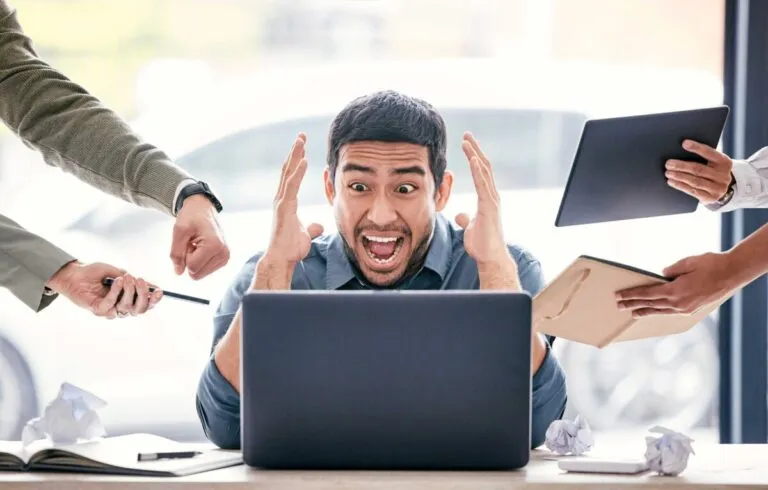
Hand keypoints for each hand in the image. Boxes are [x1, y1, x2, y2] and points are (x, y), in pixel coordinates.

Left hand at [46, 261, 162, 318]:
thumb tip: (153, 285)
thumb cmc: (96, 273)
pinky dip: (116, 292)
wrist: (75, 273)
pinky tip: (117, 280)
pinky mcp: (98, 310)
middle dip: (143, 295)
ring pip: (127, 307)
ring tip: (126, 277)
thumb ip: (134, 280)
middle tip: (139, 280)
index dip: (154, 300)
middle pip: (139, 310)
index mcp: (128, 300)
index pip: (146, 305)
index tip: (159, 291)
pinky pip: (111, 305)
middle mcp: (121, 308)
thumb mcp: (119, 273)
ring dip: (129, 291)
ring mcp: (110, 310)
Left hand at [170, 195, 229, 279]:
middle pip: (197, 273)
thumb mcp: (179, 231)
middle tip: (192, 243)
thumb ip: (176, 253)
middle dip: (190, 259)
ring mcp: (225, 257)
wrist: (203, 209)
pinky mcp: (224, 259)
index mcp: (214, 246)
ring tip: (197, 244)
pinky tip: (202, 247)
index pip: (192, 267)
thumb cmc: (192, 216)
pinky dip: (200, 260)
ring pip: (200, 273)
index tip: (189, 241)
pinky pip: (205, 270)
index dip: (185, 255)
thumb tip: (179, 272)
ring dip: (195, 260)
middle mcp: (224, 253)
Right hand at [263, 133, 323, 265]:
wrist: (281, 260)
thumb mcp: (306, 234)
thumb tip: (319, 226)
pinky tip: (304, 160)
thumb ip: (312, 227)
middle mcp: (281, 199)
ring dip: (295, 156)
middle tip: (301, 136)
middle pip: (287, 170)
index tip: (303, 147)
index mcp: (286, 202)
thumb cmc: (290, 248)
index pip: (291, 176)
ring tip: (301, 140)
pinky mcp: (283, 208)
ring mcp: (281, 202)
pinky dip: (297, 172)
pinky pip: (291, 186)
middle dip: (294, 152)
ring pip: (288, 173)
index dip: (296, 161)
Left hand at [454, 132, 508, 264]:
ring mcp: (491, 200)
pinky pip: (483, 185)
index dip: (474, 157)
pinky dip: (478, 170)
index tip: (467, 144)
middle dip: (475, 150)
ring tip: (467, 141)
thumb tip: (462, 215)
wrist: (490, 258)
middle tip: (467, 135)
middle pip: (484, 167)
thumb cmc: (482, 244)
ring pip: (483, 172)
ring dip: (475, 155)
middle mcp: (492, 196)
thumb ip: (467, 218)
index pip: (481, 172)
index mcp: (487, 198)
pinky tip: (473, 159)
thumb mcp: (471, 227)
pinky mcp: (489, 207)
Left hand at [615, 252, 735, 316]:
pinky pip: (671, 312)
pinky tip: (654, 311)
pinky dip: (659, 311)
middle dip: (633, 304)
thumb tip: (660, 276)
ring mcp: (686, 308)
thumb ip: (670, 270)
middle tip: (618, 305)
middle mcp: (679, 303)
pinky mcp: (692, 310)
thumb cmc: (711, 264)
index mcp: (675, 291)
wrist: (733, 273)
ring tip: (633, 312)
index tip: (619, 296)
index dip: (631, 295)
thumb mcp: (687, 262)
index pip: (647, 294)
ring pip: (660, 311)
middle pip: (650, 305)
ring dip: (645, 311)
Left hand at [665, 139, 733, 203]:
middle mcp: (723, 175)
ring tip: (668, 173)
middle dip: (682, 166)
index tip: (684, 143)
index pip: (710, 153)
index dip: (697, 148)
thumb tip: (682, 149)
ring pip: (695, 181)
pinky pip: (693, 191)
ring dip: (679, 176)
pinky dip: (680, 186)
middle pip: (699, 169)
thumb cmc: (712, 171)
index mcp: (724, 162)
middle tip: (668, 163)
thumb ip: (703, 157)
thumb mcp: (713, 163)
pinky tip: (671, 181)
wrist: (722, 190)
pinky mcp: (710, 198)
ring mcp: (717, 188)